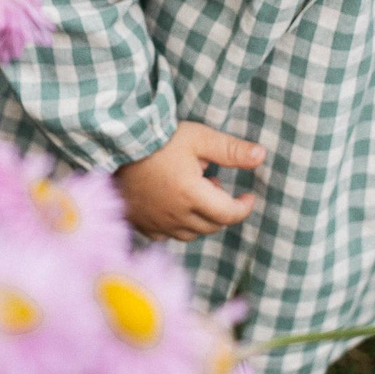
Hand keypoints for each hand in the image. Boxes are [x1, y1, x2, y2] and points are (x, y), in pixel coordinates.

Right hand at [114, 121, 264, 241]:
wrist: (112, 146)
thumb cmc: (157, 139)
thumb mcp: (198, 138)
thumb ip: (230, 150)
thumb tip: (261, 155)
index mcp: (192, 195)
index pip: (229, 214)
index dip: (244, 207)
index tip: (249, 195)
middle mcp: (176, 215)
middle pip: (213, 226)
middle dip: (222, 208)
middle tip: (214, 182)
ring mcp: (157, 223)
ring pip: (192, 233)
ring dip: (202, 218)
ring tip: (193, 191)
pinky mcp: (142, 224)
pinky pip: (168, 235)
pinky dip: (179, 225)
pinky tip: (174, 205)